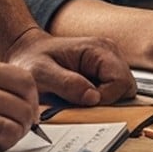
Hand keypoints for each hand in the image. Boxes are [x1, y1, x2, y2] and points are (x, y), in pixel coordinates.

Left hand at [1, 28, 134, 105]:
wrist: (26, 52)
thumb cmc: (31, 59)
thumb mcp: (40, 73)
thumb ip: (67, 84)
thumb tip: (94, 98)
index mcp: (98, 49)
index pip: (121, 81)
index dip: (106, 98)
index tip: (82, 102)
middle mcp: (109, 53)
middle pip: (126, 87)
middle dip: (107, 100)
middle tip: (80, 102)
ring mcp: (109, 61)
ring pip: (122, 91)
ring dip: (103, 100)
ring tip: (78, 97)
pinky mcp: (105, 71)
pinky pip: (113, 90)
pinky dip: (99, 98)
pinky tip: (80, 95)